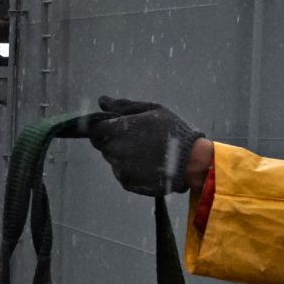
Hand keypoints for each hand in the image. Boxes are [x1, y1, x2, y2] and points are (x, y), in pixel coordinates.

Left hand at [86, 95, 205, 196]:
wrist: (191, 162)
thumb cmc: (173, 131)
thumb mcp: (152, 110)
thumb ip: (124, 105)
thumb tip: (102, 100)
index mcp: (118, 129)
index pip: (92, 129)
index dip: (98, 127)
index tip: (109, 126)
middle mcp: (114, 150)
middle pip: (102, 144)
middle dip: (113, 139)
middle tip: (137, 137)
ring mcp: (119, 168)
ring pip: (112, 158)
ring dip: (122, 153)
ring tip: (147, 150)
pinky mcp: (126, 182)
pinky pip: (121, 172)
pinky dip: (130, 168)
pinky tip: (148, 163)